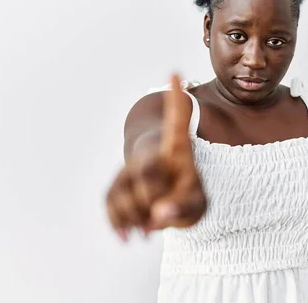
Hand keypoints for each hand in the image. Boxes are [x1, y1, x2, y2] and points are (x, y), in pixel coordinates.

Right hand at [106, 74, 206, 240]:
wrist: (166, 197)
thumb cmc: (187, 194)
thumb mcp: (197, 206)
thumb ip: (184, 209)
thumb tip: (158, 215)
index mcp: (177, 151)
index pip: (178, 123)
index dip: (176, 100)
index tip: (176, 71)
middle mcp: (152, 153)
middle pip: (146, 172)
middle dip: (154, 198)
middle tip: (163, 214)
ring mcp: (131, 167)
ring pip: (124, 191)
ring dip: (136, 216)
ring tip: (151, 226)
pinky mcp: (116, 184)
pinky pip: (110, 202)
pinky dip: (118, 223)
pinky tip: (128, 236)